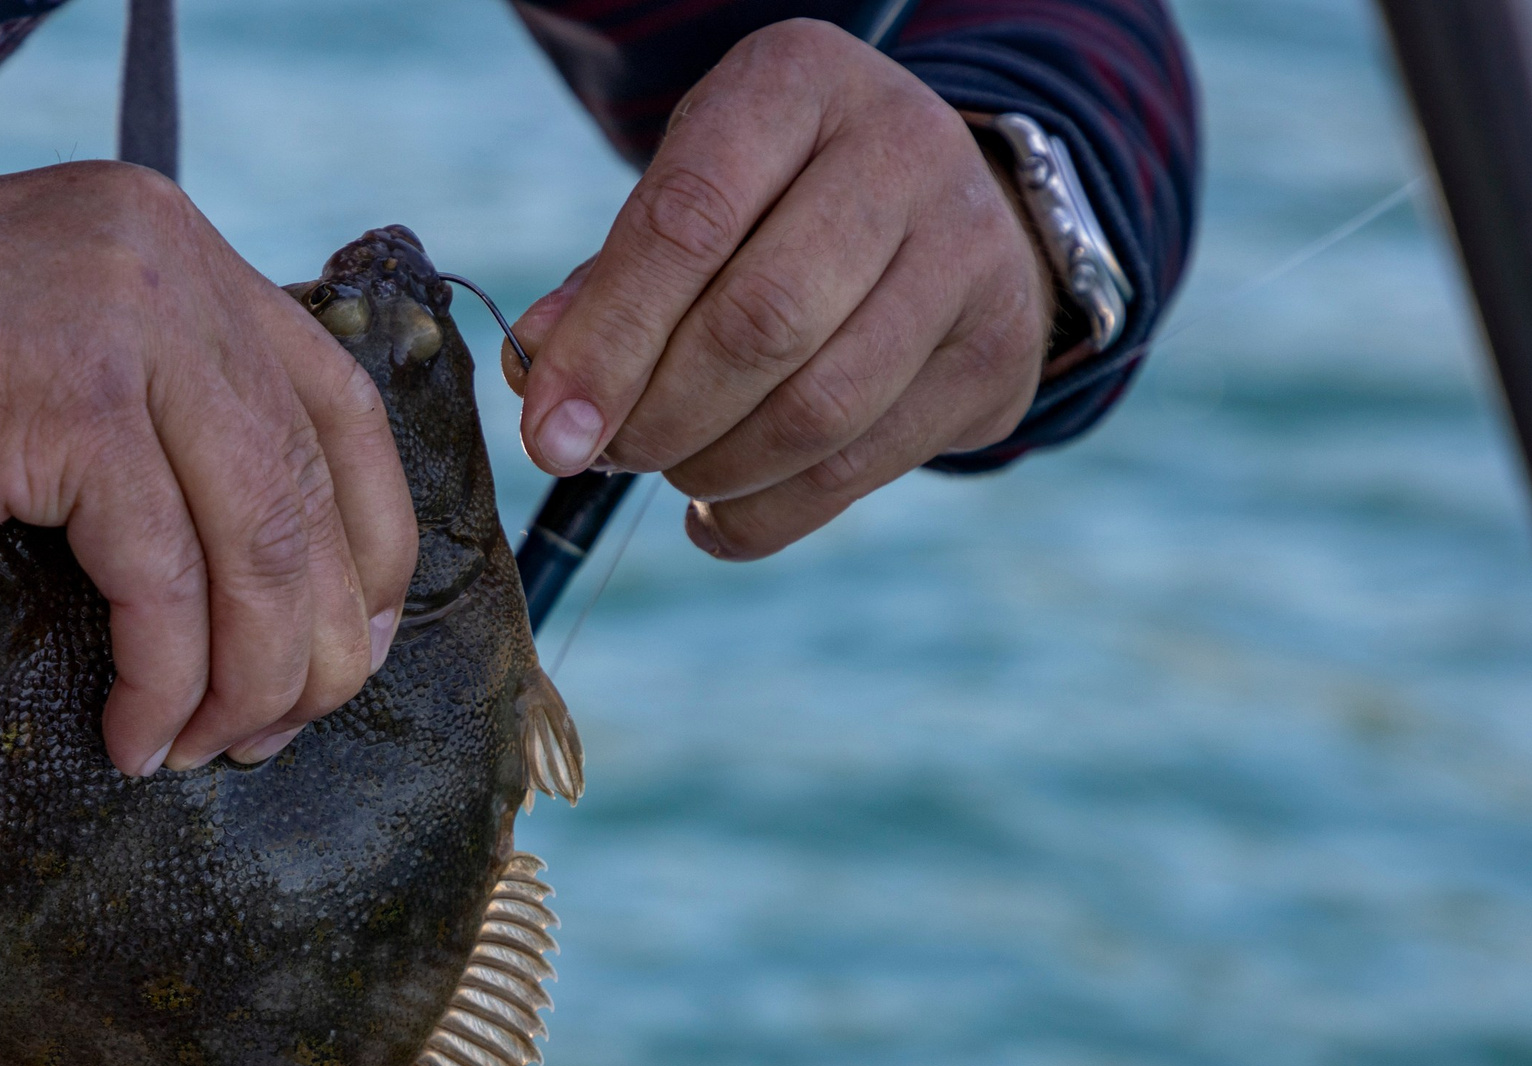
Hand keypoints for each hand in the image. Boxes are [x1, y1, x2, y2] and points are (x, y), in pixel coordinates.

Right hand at [0, 163, 415, 774]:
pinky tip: (137, 735)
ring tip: (213, 750)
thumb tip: (263, 588)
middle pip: (316, 483)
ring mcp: (124, 321)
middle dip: (318, 635)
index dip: (372, 543)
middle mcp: (172, 265)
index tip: (352, 643)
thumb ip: (152, 429)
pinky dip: (165, 679)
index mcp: (180, 252)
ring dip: (249, 676)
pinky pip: (162, 579)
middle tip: (284, 727)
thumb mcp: (44, 375)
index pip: (343, 408)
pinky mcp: (66, 399)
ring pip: (257, 539)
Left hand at [507, 20, 1053, 559]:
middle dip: (659, 417)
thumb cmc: (782, 202)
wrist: (953, 209)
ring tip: (670, 470)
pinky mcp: (995, 354)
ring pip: (817, 411)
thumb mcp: (694, 192)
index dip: (607, 343)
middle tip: (609, 454)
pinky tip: (717, 512)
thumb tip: (535, 375)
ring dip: (713, 470)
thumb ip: (611, 278)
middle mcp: (902, 152)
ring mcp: (968, 254)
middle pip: (759, 326)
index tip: (549, 431)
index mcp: (799, 83)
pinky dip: (765, 515)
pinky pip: (858, 470)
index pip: (687, 223)